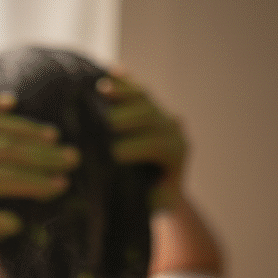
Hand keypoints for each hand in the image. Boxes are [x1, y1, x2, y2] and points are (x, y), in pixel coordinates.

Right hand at [97, 73, 187, 210]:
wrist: (163, 188)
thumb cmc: (153, 201)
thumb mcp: (156, 205)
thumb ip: (152, 200)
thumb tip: (144, 194)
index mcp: (175, 152)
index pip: (158, 145)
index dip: (138, 148)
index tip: (115, 154)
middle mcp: (172, 128)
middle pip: (151, 116)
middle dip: (129, 118)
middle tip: (107, 122)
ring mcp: (161, 114)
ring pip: (144, 98)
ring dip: (123, 93)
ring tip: (102, 89)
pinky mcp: (150, 106)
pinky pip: (137, 90)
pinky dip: (123, 82)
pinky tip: (109, 72)